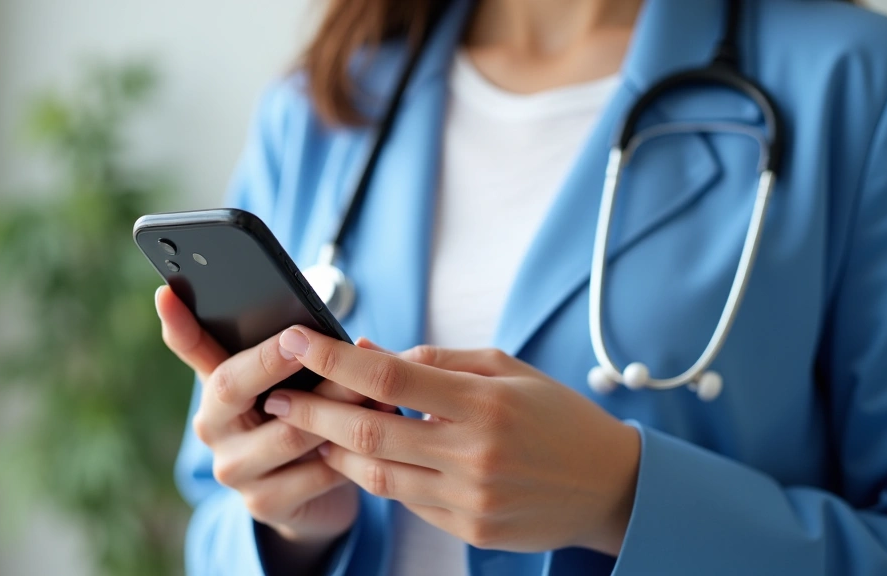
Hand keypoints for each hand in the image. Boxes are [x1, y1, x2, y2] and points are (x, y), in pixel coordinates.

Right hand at [155, 287, 366, 565]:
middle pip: (231, 385)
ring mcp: (234, 469)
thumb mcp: (292, 383)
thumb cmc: (304, 418)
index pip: (192, 348)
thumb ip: (291, 355)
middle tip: (301, 339)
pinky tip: (377, 438)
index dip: (177, 323)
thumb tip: (312, 326)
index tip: (166, 292)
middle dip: (271, 360)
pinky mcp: (264, 503)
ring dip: (335, 408)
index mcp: (217, 386)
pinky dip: (349, 454)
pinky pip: (312, 473)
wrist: (312, 496)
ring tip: (372, 387)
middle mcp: (213, 426)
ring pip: (287, 433)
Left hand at [262, 326, 640, 554]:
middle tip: (277, 395)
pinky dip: (378, 477)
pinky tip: (360, 456)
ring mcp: (470, 499)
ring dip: (335, 450)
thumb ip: (434, 361)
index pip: (390, 380)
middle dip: (313, 411)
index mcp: (485, 404)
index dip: (334, 360)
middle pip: (369, 434)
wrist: (609, 486)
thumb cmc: (556, 415)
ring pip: (378, 477)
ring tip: (308, 426)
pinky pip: (407, 502)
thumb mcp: (505, 369)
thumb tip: (366, 353)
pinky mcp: (471, 530)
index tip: (296, 340)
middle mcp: (474, 454)